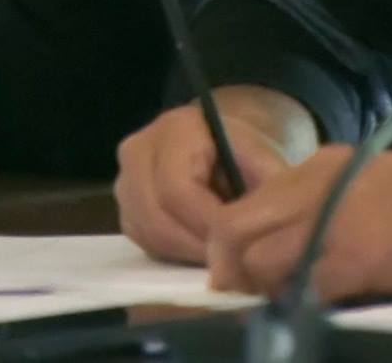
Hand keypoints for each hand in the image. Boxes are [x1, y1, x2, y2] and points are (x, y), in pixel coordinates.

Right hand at [115, 93, 301, 264]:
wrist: (223, 145)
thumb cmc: (246, 155)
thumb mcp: (267, 166)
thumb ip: (266, 199)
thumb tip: (263, 246)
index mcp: (175, 129)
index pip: (177, 190)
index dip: (207, 226)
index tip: (238, 247)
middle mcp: (138, 151)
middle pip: (155, 217)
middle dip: (196, 247)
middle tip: (230, 262)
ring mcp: (124, 179)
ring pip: (147, 234)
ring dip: (185, 254)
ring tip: (219, 257)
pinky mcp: (125, 207)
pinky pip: (143, 241)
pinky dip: (173, 254)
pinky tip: (201, 250)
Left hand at [207, 146, 391, 300]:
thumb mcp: (371, 182)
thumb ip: (327, 203)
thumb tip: (292, 245)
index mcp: (319, 166)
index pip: (245, 204)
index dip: (233, 246)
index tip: (241, 276)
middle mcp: (316, 184)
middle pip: (233, 228)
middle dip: (229, 271)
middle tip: (246, 300)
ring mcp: (334, 220)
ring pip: (256, 260)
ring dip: (259, 292)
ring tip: (283, 308)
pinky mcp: (359, 257)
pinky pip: (301, 288)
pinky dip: (296, 306)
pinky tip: (316, 313)